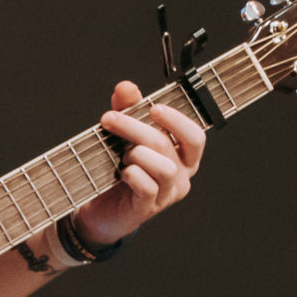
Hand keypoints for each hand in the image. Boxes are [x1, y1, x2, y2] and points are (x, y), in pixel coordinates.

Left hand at [73, 79, 203, 248]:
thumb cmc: (120, 168)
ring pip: (161, 166)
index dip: (177, 120)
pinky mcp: (148, 208)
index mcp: (182, 156)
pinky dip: (131, 174)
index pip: (195, 136)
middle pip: (167, 145)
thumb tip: (126, 87)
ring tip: (121, 156)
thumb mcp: (124, 134)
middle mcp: (180, 175)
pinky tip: (121, 173)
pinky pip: (146, 186)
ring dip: (135, 154)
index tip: (153, 108)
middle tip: (110, 119)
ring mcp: (166, 194)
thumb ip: (128, 109)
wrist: (101, 209)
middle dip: (136, 128)